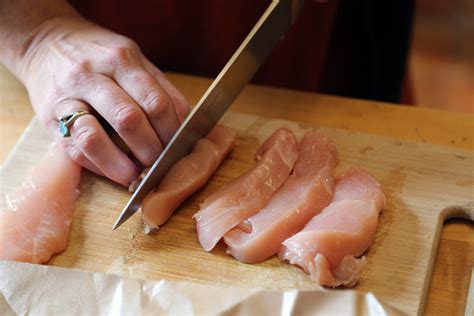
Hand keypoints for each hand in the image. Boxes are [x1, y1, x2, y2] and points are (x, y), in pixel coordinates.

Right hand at [18, 16, 189, 185]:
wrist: (46, 42)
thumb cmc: (99, 55)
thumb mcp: (133, 59)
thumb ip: (159, 88)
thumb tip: (186, 124)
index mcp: (121, 60)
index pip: (155, 102)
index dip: (171, 131)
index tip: (179, 148)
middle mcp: (91, 74)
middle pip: (128, 120)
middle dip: (150, 150)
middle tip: (161, 164)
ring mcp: (66, 96)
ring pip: (94, 137)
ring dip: (120, 164)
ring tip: (136, 176)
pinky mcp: (49, 117)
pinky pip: (74, 149)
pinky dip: (98, 166)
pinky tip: (114, 172)